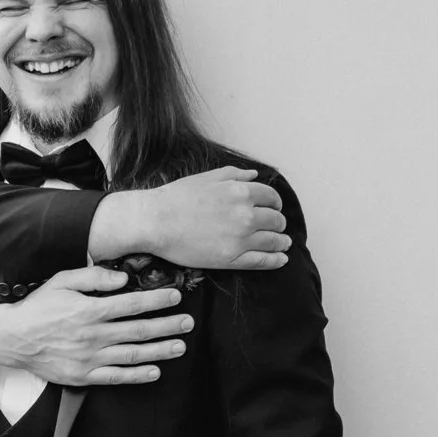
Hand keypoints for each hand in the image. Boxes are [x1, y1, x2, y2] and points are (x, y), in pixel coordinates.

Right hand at [0, 267, 192, 385]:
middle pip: (139, 330)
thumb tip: (122, 278)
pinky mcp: (83, 375)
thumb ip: (93, 278)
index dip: (156, 301)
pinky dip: (137, 375)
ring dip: (160, 350)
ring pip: (133, 354)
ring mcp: (89, 358)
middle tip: (187, 322)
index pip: (132, 304)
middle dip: (167, 325)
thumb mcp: (61, 281)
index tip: (174, 298)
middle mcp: (93, 335)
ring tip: (180, 346)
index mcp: (89, 310)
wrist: (12, 338)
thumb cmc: (37, 307)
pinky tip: (154, 371)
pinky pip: (116, 377)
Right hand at [97, 167, 289, 270]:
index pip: (272, 197)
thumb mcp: (207, 178)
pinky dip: (276, 260)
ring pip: (274, 241)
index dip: (275, 203)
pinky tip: (281, 259)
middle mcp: (246, 215)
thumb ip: (235, 175)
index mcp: (241, 192)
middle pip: (276, 220)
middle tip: (276, 226)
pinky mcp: (232, 259)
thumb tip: (255, 175)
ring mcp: (240, 239)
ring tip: (283, 243)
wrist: (155, 221)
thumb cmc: (176, 197)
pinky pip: (263, 261)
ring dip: (281, 241)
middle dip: (278, 222)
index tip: (274, 207)